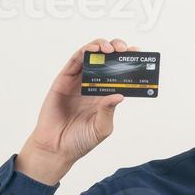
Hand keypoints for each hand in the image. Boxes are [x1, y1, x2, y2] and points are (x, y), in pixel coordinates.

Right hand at [22, 38, 135, 169]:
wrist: (56, 147)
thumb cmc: (80, 140)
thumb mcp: (101, 128)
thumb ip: (109, 111)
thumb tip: (120, 95)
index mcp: (105, 96)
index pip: (119, 74)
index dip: (128, 63)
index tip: (139, 55)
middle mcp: (93, 86)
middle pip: (107, 61)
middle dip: (117, 50)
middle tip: (125, 50)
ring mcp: (78, 81)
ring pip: (91, 56)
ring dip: (101, 46)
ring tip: (110, 48)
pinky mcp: (64, 80)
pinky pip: (74, 61)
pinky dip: (84, 51)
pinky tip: (93, 50)